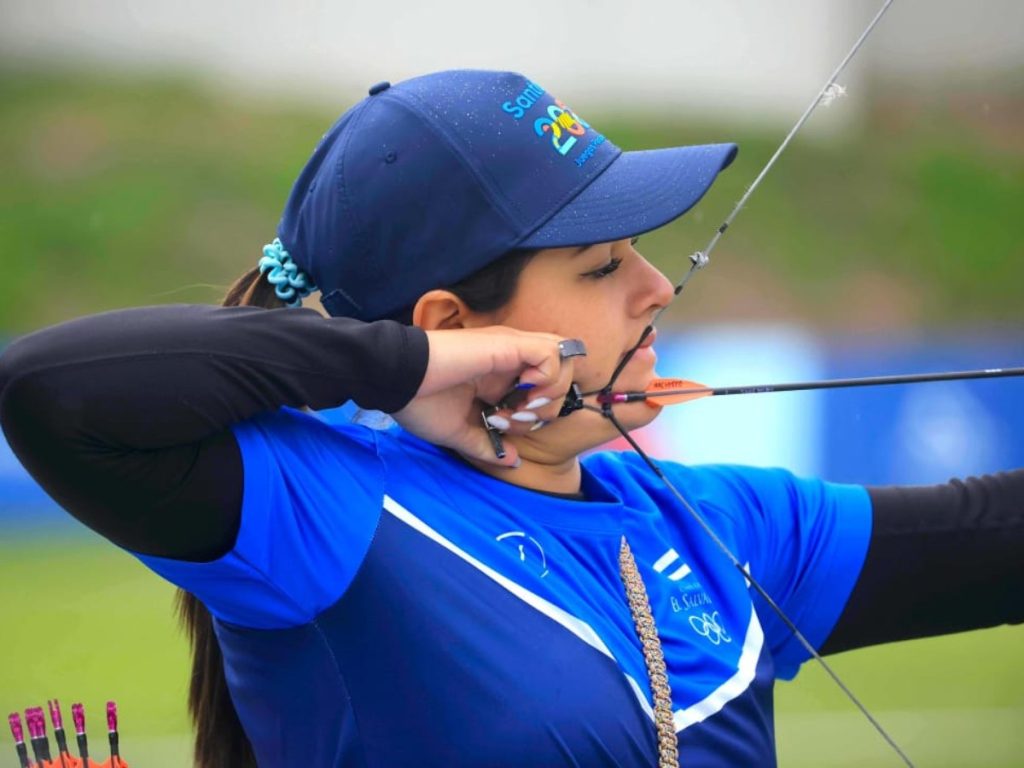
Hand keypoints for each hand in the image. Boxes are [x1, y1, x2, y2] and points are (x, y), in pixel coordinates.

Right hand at [392, 326, 579, 466]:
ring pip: (563, 359)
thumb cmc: (420, 402)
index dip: (536, 413)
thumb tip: (513, 461)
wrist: (397, 379)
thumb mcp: (458, 432)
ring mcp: (511, 347)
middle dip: (549, 404)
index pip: (544, 386)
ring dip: (549, 392)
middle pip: (562, 370)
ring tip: (519, 408)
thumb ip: (487, 445)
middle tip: (518, 419)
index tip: (506, 428)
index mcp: (500, 374)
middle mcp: (510, 357)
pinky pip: (551, 353)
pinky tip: (520, 392)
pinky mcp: (508, 343)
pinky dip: (546, 378)